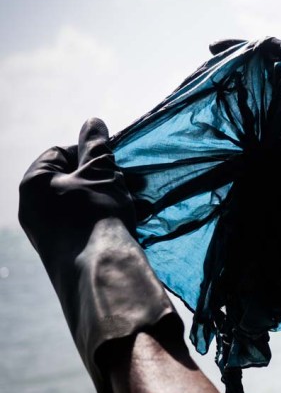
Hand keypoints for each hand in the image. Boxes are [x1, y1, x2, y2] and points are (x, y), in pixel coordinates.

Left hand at [19, 118, 134, 264]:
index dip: (89, 153)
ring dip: (108, 200)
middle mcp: (32, 208)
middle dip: (103, 179)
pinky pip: (84, 226)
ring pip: (81, 204)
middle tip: (129, 183)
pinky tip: (129, 224)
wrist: (99, 270)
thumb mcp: (101, 173)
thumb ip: (97, 147)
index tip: (114, 162)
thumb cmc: (97, 214)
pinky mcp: (62, 251)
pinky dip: (105, 221)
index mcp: (34, 183)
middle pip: (71, 180)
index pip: (59, 153)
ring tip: (136, 205)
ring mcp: (46, 233)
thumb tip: (92, 122)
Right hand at [210, 37, 280, 171]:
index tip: (211, 49)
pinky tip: (236, 130)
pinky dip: (256, 128)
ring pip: (263, 104)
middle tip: (201, 79)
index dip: (239, 50)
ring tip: (212, 103)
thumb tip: (256, 43)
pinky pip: (272, 129)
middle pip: (259, 77)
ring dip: (241, 105)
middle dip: (234, 78)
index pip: (265, 51)